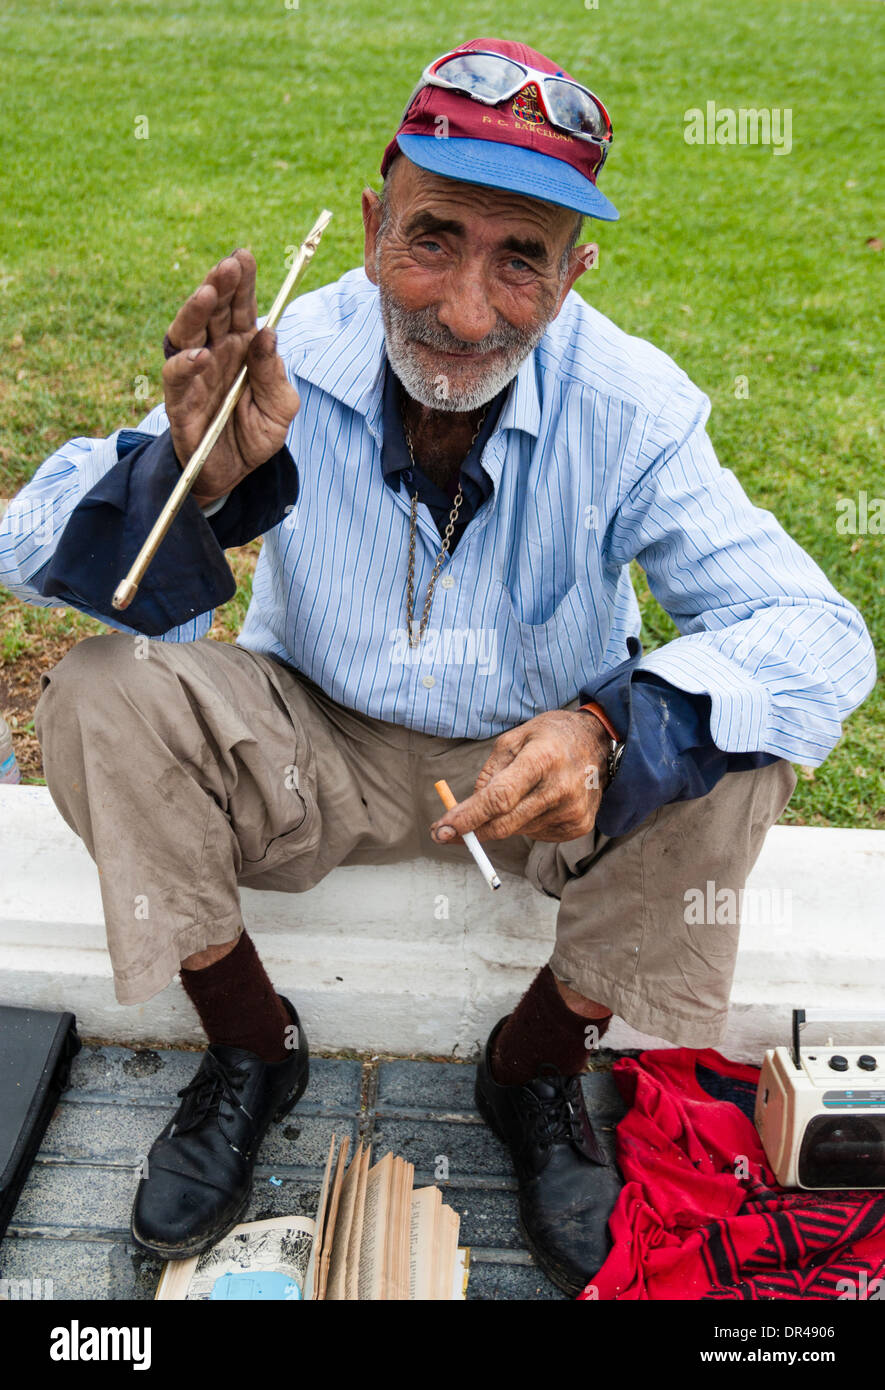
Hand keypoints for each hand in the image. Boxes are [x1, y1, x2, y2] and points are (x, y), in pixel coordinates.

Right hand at [162, 249, 300, 504]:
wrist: (231, 476)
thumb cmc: (254, 436)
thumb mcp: (280, 408)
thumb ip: (274, 373)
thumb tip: (267, 334)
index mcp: (241, 348)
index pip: (240, 307)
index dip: (242, 281)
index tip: (246, 256)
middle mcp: (214, 354)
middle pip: (213, 311)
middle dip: (220, 284)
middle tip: (230, 264)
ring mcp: (194, 375)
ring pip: (187, 333)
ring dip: (196, 311)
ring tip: (208, 292)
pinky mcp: (180, 402)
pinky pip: (177, 378)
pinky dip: (186, 364)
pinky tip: (200, 354)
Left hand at [430, 709, 611, 844]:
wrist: (598, 742)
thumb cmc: (549, 737)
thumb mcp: (514, 739)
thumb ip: (490, 773)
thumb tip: (468, 811)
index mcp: (542, 759)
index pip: (498, 798)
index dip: (467, 818)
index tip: (441, 830)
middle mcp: (560, 788)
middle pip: (505, 824)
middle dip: (471, 831)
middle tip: (445, 833)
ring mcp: (572, 811)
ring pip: (518, 830)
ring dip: (504, 819)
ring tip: (521, 792)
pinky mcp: (579, 826)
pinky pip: (536, 833)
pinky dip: (526, 822)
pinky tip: (538, 800)